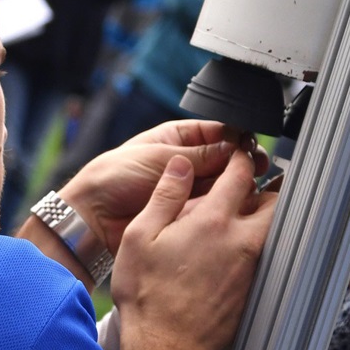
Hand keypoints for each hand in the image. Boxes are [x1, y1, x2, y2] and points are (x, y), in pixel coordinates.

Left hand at [58, 120, 269, 253]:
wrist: (93, 216)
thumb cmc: (114, 178)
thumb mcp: (159, 158)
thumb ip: (199, 155)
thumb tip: (235, 147)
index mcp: (175, 139)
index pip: (215, 132)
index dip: (235, 136)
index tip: (251, 143)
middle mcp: (184, 165)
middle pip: (224, 159)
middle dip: (241, 161)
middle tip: (256, 165)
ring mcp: (186, 190)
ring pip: (222, 184)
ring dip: (236, 184)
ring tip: (249, 184)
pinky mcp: (186, 215)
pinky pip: (212, 207)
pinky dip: (225, 205)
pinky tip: (236, 203)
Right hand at [111, 150, 275, 349]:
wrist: (166, 347)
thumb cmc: (148, 295)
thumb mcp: (140, 236)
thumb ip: (165, 195)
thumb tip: (181, 165)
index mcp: (214, 222)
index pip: (239, 173)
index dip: (238, 157)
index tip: (236, 152)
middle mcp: (242, 242)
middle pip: (275, 200)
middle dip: (267, 187)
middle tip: (252, 183)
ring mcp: (252, 268)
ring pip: (274, 230)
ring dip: (265, 217)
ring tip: (246, 214)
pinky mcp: (255, 291)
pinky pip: (267, 257)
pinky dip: (259, 246)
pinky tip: (237, 251)